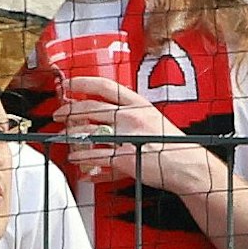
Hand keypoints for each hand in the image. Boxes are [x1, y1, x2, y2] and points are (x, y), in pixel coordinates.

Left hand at [51, 76, 209, 192]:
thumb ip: (132, 115)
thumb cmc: (172, 145)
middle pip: (92, 107)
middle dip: (70, 110)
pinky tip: (75, 158)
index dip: (83, 83)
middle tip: (59, 113)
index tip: (69, 84)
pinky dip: (82, 157)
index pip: (106, 86)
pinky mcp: (126, 157)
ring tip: (63, 136)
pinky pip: (97, 156)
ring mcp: (129, 136)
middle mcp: (132, 116)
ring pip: (91, 130)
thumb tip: (109, 114)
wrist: (188, 166)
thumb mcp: (153, 120)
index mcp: (139, 104)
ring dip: (72, 133)